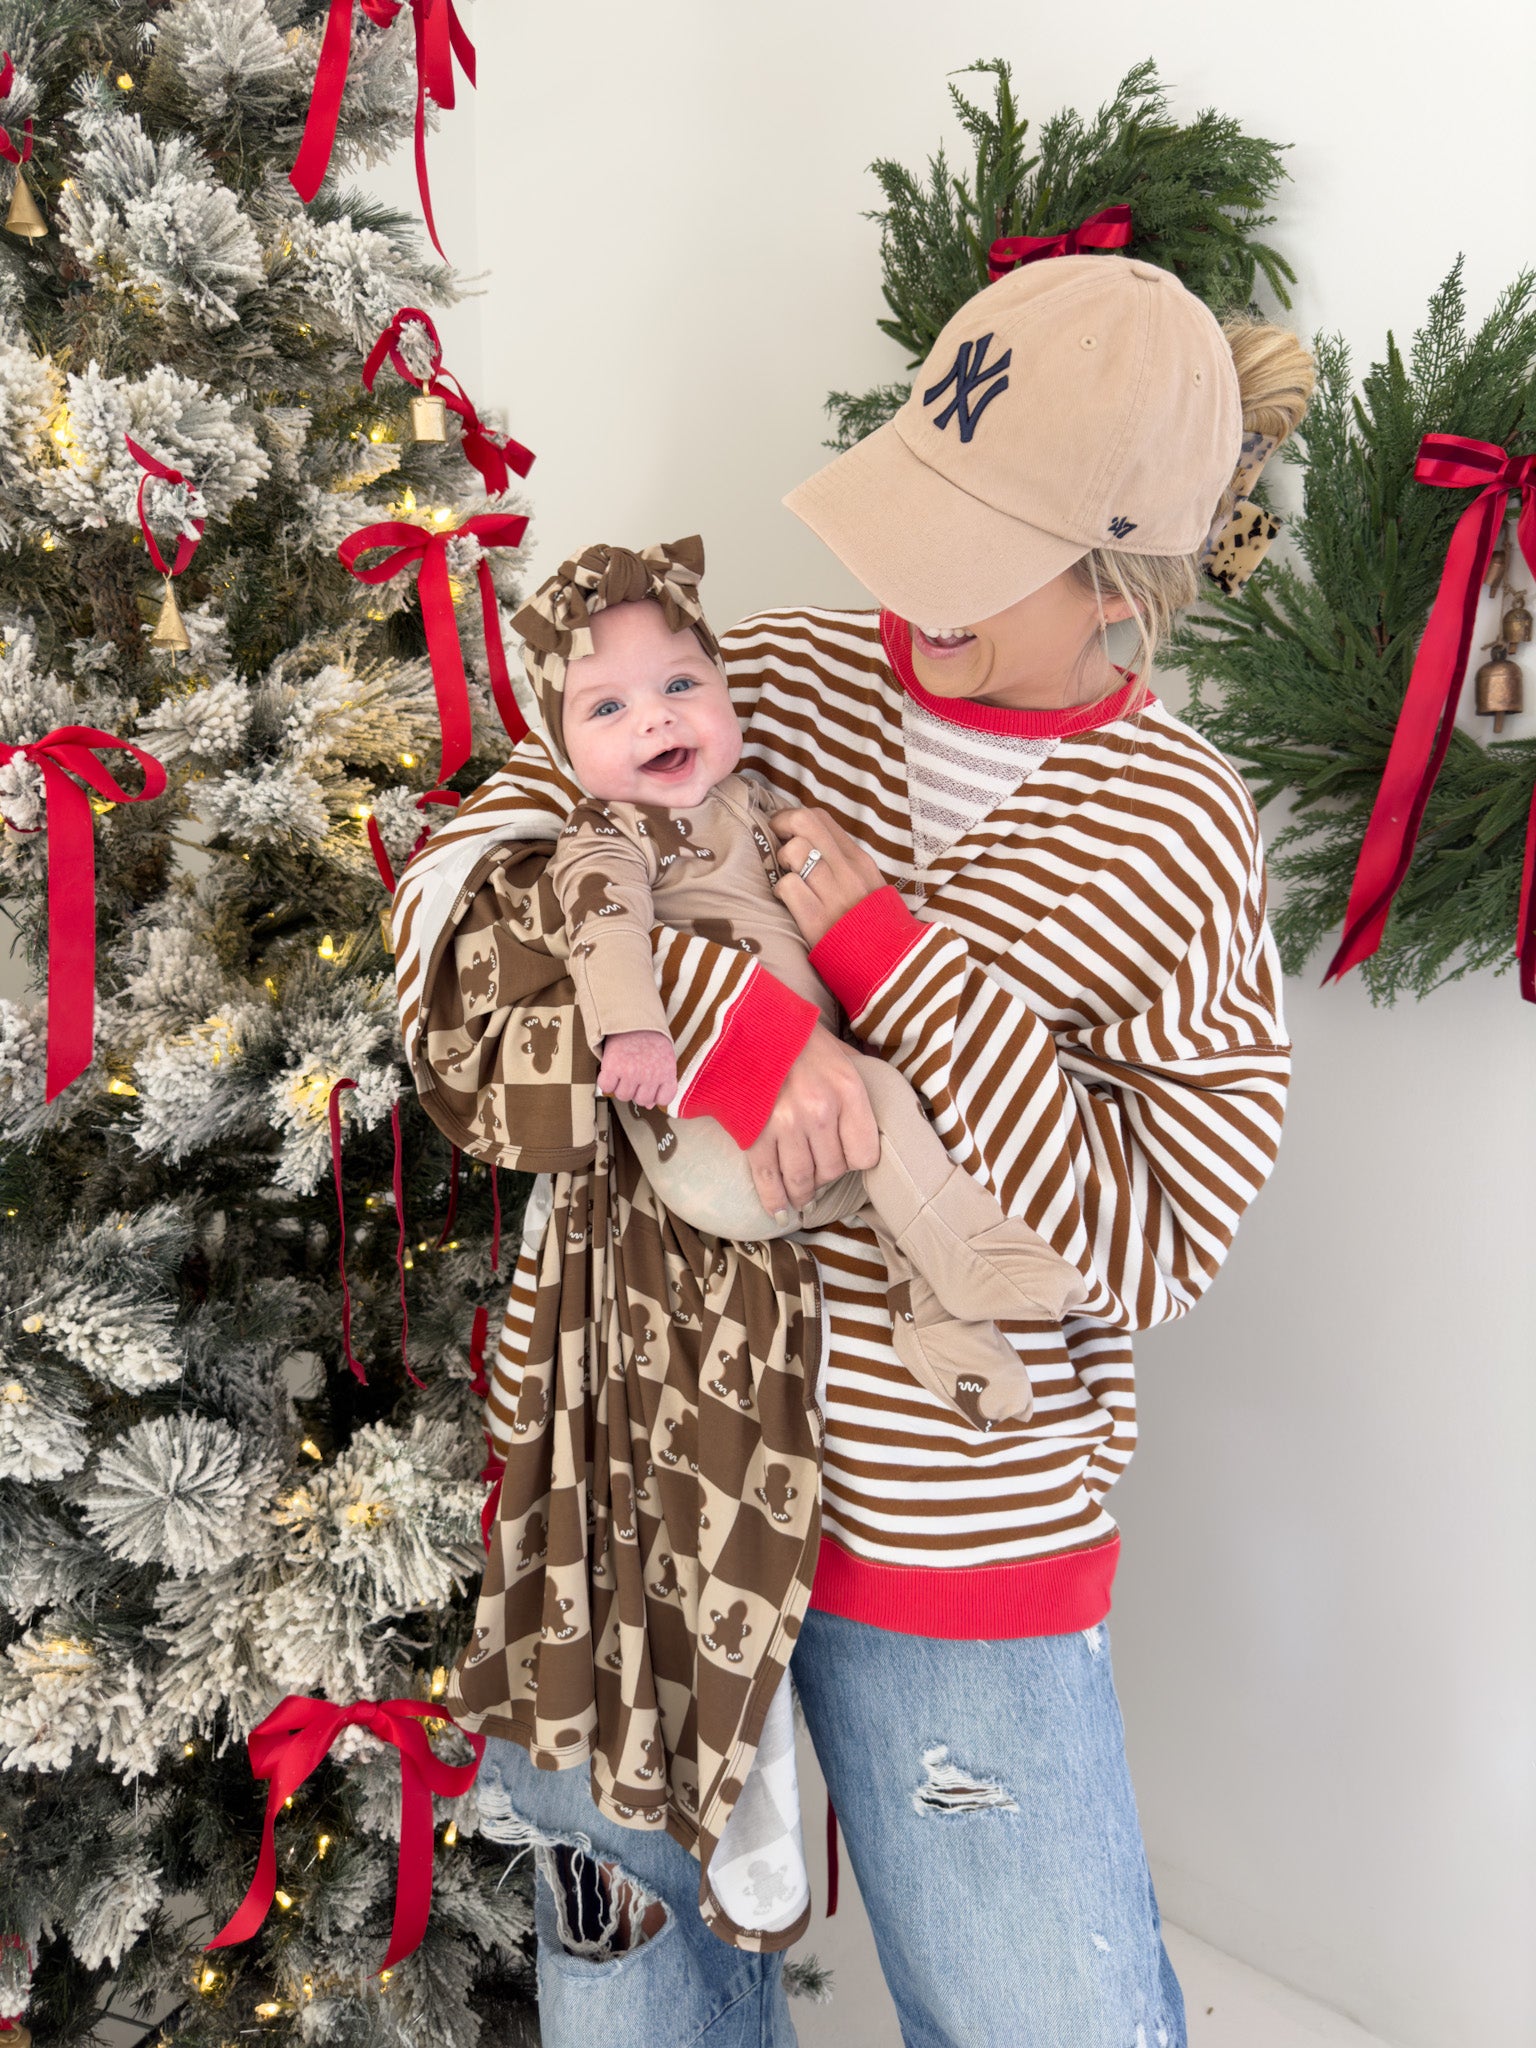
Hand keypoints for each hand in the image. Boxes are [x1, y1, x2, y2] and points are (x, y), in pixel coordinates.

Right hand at [597, 1029, 676, 1107]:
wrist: (633, 1017)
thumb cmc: (651, 1037)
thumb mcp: (663, 1058)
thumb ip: (661, 1082)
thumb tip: (650, 1105)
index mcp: (666, 1072)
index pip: (663, 1099)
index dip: (655, 1095)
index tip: (649, 1086)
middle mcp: (650, 1075)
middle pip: (640, 1100)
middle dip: (636, 1091)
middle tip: (633, 1075)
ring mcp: (631, 1072)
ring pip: (623, 1096)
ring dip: (620, 1087)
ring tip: (622, 1072)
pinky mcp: (613, 1067)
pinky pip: (606, 1087)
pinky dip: (606, 1082)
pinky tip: (611, 1072)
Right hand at [747, 1024, 879, 1215]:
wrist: (746, 1024)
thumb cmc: (798, 1040)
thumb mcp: (842, 1056)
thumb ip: (857, 1089)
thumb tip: (877, 1118)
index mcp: (847, 1090)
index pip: (864, 1154)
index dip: (855, 1159)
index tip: (847, 1155)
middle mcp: (819, 1110)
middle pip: (833, 1170)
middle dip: (827, 1175)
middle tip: (819, 1170)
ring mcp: (784, 1125)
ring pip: (802, 1180)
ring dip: (803, 1194)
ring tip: (802, 1198)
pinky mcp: (754, 1134)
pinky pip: (767, 1179)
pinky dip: (774, 1200)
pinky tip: (780, 1210)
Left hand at [771, 806, 884, 947]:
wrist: (888, 964)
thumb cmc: (871, 924)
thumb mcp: (868, 885)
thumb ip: (844, 862)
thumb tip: (811, 841)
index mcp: (859, 860)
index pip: (820, 818)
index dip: (794, 818)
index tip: (786, 832)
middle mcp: (848, 871)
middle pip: (804, 822)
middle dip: (781, 827)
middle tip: (778, 845)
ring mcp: (833, 894)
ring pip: (794, 850)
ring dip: (782, 861)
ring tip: (789, 876)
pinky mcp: (816, 918)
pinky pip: (787, 885)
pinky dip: (781, 890)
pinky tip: (787, 900)